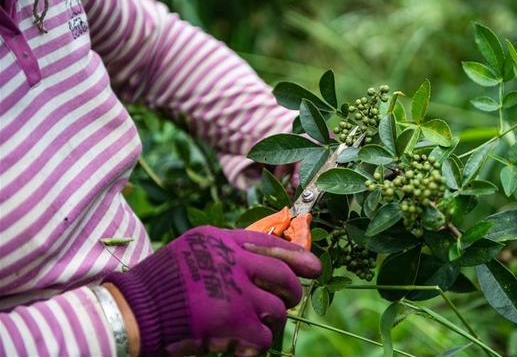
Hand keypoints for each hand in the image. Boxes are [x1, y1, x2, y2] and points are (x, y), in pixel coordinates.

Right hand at [104, 227, 320, 356]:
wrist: (132, 312)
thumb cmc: (156, 286)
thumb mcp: (190, 254)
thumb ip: (221, 255)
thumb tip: (255, 267)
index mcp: (219, 240)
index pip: (267, 241)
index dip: (295, 254)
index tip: (314, 265)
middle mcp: (231, 259)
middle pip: (281, 273)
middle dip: (292, 289)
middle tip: (291, 300)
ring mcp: (234, 290)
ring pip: (276, 308)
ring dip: (272, 322)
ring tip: (258, 330)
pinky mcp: (233, 320)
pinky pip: (263, 337)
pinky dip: (257, 347)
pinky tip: (242, 349)